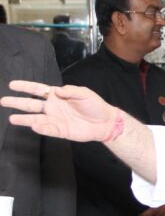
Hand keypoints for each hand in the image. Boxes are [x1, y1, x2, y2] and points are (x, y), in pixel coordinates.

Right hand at [1, 81, 118, 141]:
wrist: (105, 122)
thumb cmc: (95, 105)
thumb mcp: (84, 93)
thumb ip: (70, 90)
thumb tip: (55, 90)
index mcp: (57, 96)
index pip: (38, 90)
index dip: (25, 87)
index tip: (12, 84)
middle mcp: (53, 107)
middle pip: (31, 104)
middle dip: (17, 102)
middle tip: (3, 101)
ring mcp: (55, 119)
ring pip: (35, 119)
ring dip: (24, 119)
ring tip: (11, 118)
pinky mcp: (60, 131)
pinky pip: (48, 129)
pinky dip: (41, 128)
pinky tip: (33, 126)